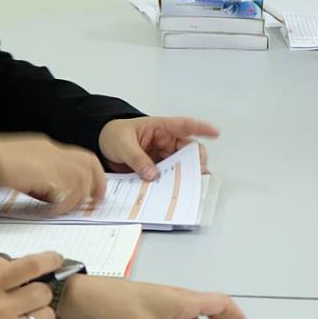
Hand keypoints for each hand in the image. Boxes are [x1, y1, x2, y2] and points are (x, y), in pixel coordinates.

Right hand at [0, 134, 105, 212]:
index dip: (91, 173)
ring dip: (79, 197)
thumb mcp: (22, 170)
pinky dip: (65, 203)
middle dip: (97, 183)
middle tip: (96, 202)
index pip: (80, 157)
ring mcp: (50, 160)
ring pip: (81, 178)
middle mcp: (52, 150)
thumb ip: (40, 180)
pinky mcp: (45, 172)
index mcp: (46, 147)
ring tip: (70, 209)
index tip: (93, 190)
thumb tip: (54, 197)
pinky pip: (67, 190)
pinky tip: (55, 211)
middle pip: (89, 163)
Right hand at [0, 252, 63, 318]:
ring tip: (23, 318)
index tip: (56, 260)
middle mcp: (1, 307)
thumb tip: (20, 264)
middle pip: (43, 293)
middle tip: (28, 298)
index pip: (30, 266)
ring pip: (45, 317)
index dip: (49, 260)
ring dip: (39, 315)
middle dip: (39, 293)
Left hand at [99, 116, 218, 178]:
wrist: (102, 144)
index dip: (201, 128)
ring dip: (185, 176)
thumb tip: (152, 175)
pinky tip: (174, 192)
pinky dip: (172, 184)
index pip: (184, 125)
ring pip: (181, 166)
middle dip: (196, 161)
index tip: (215, 133)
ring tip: (189, 187)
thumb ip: (137, 159)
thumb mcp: (123, 144)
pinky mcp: (158, 169)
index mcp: (160, 128)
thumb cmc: (114, 135)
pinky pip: (169, 177)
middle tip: (199, 172)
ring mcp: (163, 156)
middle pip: (189, 151)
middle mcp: (166, 142)